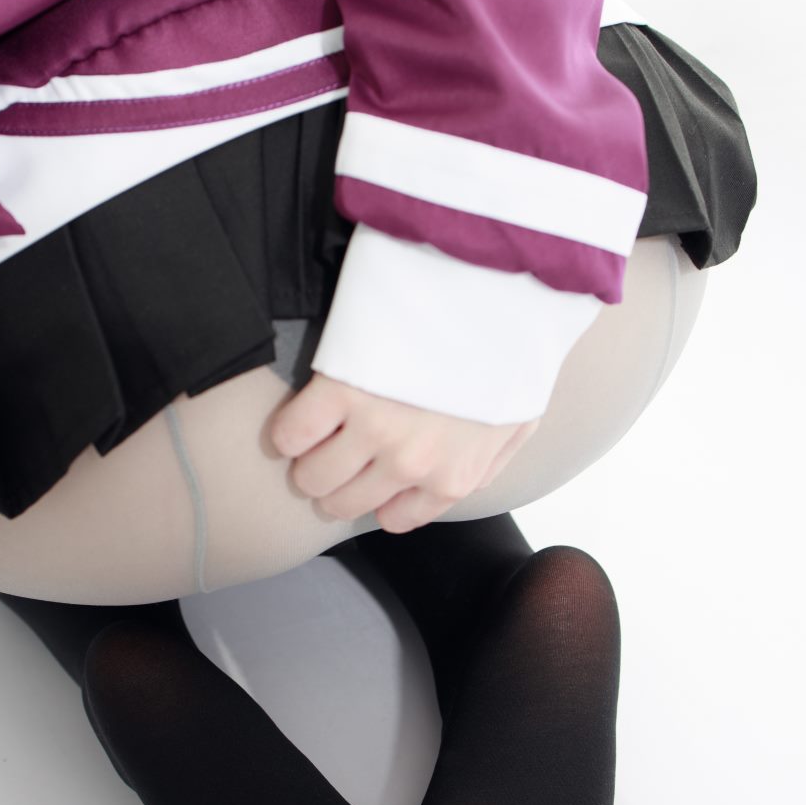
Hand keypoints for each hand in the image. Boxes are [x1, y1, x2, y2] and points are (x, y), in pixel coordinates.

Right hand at [268, 373, 541, 533]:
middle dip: (332, 482)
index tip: (368, 471)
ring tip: (316, 432)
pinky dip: (287, 429)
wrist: (496, 286)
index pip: (393, 518)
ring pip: (310, 477)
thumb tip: (453, 483)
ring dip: (305, 459)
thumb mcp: (518, 420)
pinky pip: (290, 435)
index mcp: (453, 477)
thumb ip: (487, 462)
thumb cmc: (511, 348)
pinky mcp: (341, 391)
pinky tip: (303, 410)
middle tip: (332, 450)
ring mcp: (375, 430)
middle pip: (340, 503)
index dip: (374, 494)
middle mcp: (412, 465)